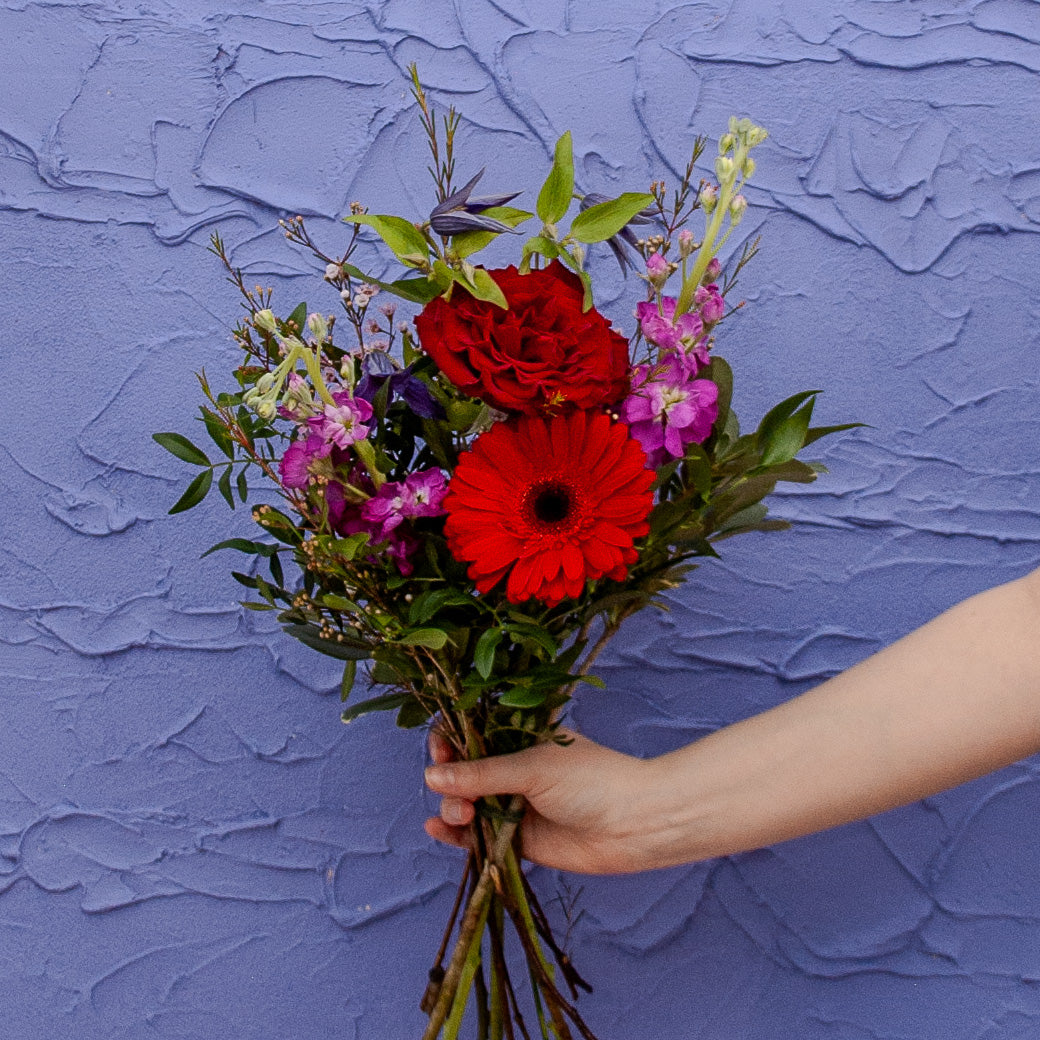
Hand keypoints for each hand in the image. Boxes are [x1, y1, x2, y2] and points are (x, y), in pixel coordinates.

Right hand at [424, 730, 658, 873]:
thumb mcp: (533, 768)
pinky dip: (456, 836)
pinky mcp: (518, 840)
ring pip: (466, 805)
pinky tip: (438, 831)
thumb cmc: (591, 780)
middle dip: (449, 781)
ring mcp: (514, 805)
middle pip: (462, 772)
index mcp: (519, 738)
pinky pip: (478, 838)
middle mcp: (513, 770)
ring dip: (453, 809)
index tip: (440, 750)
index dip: (450, 741)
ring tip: (463, 816)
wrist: (635, 824)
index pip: (471, 735)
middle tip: (457, 793)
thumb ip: (482, 774)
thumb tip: (431, 777)